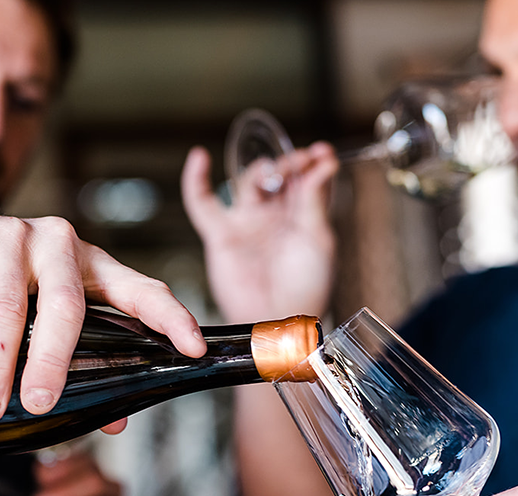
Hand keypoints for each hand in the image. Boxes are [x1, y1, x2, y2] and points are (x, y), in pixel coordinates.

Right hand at [0, 208, 206, 420]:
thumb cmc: (1, 288)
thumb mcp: (43, 318)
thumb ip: (81, 361)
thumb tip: (116, 421)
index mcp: (92, 264)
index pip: (141, 289)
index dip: (170, 317)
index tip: (194, 349)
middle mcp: (59, 243)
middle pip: (67, 307)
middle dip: (52, 361)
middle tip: (38, 404)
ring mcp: (13, 235)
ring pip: (9, 309)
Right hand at [181, 143, 337, 322]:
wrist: (279, 321)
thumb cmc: (305, 290)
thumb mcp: (320, 240)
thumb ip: (316, 200)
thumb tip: (322, 165)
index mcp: (301, 222)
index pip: (306, 183)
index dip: (313, 164)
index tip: (322, 152)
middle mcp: (273, 221)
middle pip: (278, 179)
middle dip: (289, 164)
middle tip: (300, 158)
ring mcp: (247, 225)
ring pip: (248, 184)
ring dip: (261, 170)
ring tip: (273, 170)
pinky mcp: (221, 235)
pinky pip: (201, 203)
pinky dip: (195, 180)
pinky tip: (199, 157)